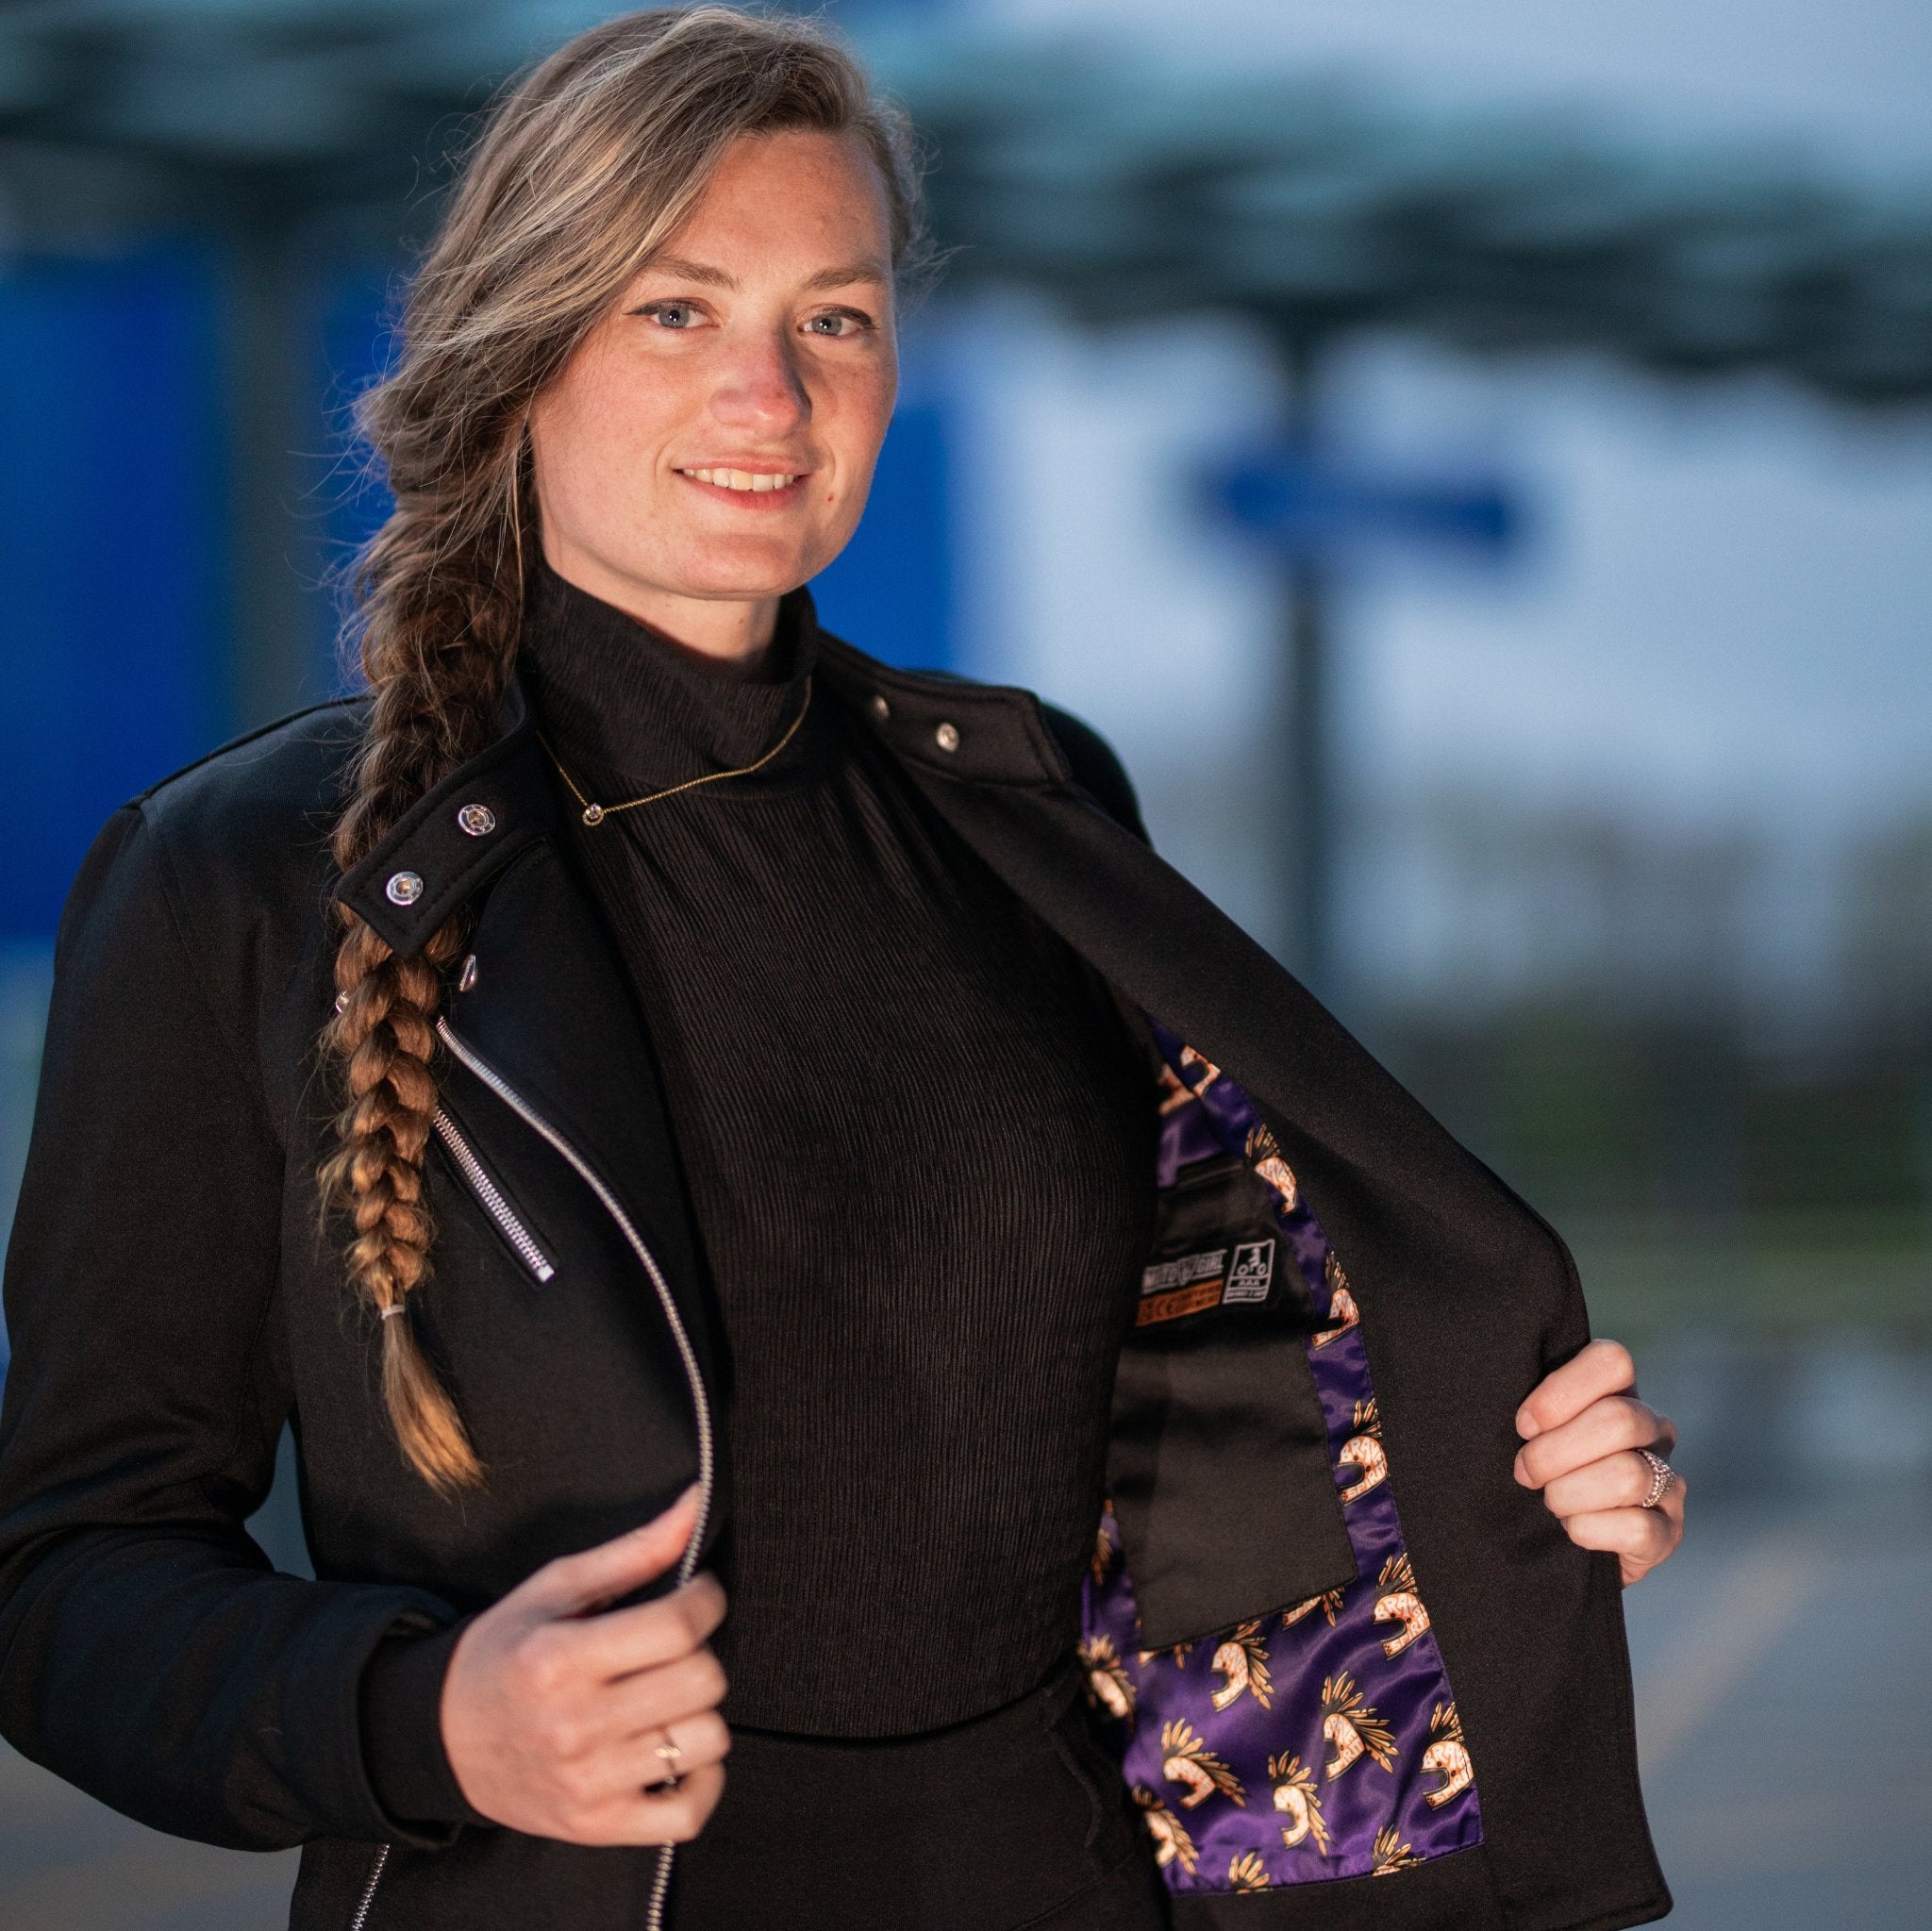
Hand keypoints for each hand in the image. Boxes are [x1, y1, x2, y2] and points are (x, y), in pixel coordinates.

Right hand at [441, 1484, 729, 1843]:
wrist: (442, 1738)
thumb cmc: (505, 1652)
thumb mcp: (556, 1588)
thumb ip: (634, 1550)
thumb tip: (695, 1505)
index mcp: (559, 1659)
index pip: (677, 1627)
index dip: (706, 1599)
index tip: (698, 1595)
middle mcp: (574, 1725)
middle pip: (701, 1682)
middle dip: (700, 1653)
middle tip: (673, 1648)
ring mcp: (588, 1783)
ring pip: (706, 1740)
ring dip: (700, 1712)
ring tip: (667, 1697)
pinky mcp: (597, 1826)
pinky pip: (689, 1812)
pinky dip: (703, 1781)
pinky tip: (678, 1751)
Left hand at [1514, 1339, 1685, 1586]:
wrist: (1554, 1540)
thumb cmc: (1536, 1469)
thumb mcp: (1529, 1431)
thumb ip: (1530, 1411)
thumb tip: (1513, 1412)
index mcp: (1618, 1391)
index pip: (1611, 1361)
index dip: (1560, 1392)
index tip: (1523, 1425)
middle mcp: (1653, 1428)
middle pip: (1619, 1419)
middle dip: (1555, 1453)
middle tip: (1525, 1473)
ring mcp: (1667, 1479)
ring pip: (1628, 1474)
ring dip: (1570, 1494)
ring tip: (1550, 1503)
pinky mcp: (1669, 1531)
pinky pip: (1637, 1528)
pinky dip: (1590, 1530)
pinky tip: (1571, 1530)